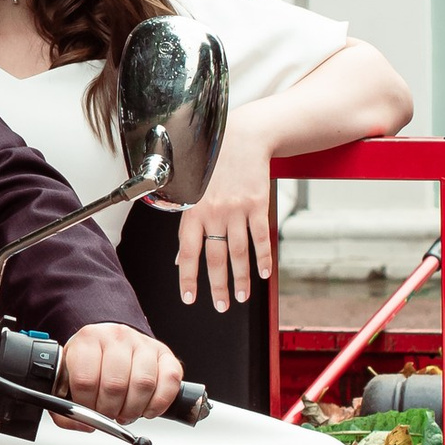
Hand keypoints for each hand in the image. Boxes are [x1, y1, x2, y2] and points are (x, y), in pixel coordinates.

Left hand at [56, 322, 180, 424]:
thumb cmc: (90, 362)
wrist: (109, 341)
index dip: (87, 405)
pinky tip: (146, 408)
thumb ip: (64, 405)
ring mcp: (143, 344)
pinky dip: (159, 403)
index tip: (88, 411)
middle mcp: (117, 337)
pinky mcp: (164, 354)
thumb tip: (82, 424)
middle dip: (110, 410)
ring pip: (143, 384)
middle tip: (107, 414)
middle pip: (115, 385)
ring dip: (134, 409)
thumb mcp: (67, 377)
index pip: (86, 380)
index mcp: (88, 340)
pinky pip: (170, 381)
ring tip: (125, 411)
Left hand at [175, 111, 277, 312]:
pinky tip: (263, 273)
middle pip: (215, 258)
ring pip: (238, 252)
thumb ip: (188, 224)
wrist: (242, 138)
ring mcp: (236, 209)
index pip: (187, 252)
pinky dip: (263, 258)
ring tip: (242, 296)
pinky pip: (260, 237)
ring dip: (242, 278)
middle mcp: (213, 212)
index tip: (190, 298)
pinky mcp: (257, 204)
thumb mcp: (193, 191)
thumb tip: (181, 258)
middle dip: (218, 287)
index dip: (188, 277)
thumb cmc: (214, 164)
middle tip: (222, 306)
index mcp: (193, 210)